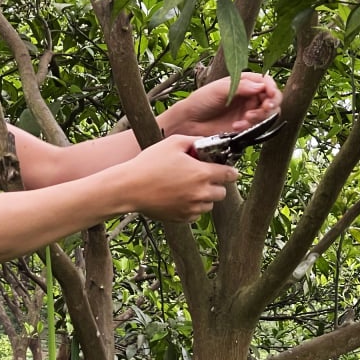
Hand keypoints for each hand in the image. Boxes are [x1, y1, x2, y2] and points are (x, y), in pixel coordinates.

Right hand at [122, 135, 238, 221]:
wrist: (130, 188)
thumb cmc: (149, 163)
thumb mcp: (173, 143)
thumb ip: (194, 140)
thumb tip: (205, 143)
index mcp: (202, 173)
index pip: (230, 175)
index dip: (230, 171)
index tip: (228, 171)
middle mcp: (201, 193)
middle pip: (222, 192)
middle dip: (215, 185)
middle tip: (202, 178)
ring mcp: (192, 208)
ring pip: (209, 205)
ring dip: (204, 197)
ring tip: (188, 188)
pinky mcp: (182, 218)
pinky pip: (196, 214)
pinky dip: (192, 207)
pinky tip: (179, 198)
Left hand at [159, 72, 281, 137]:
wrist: (188, 122)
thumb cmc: (200, 101)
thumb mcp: (219, 89)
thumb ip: (241, 87)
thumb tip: (261, 86)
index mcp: (244, 83)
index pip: (266, 82)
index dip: (271, 88)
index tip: (270, 94)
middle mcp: (248, 97)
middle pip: (271, 99)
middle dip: (269, 104)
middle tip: (263, 109)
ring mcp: (247, 112)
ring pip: (267, 114)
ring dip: (260, 116)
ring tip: (246, 119)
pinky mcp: (244, 127)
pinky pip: (256, 127)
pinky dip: (250, 127)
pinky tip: (237, 126)